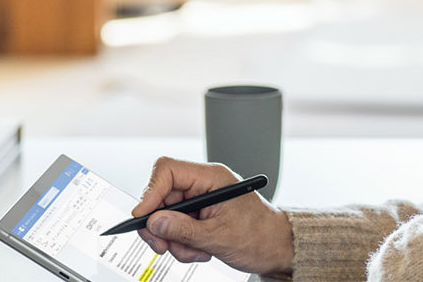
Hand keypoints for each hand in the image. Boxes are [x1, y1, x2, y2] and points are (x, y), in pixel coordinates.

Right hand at [132, 157, 293, 275]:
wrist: (278, 249)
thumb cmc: (261, 236)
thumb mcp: (219, 237)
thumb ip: (183, 230)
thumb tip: (154, 223)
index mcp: (212, 178)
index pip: (168, 170)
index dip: (151, 192)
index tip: (143, 217)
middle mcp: (204, 185)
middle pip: (162, 196)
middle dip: (160, 225)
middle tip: (163, 246)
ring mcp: (200, 201)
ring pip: (166, 216)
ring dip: (174, 240)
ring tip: (196, 251)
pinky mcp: (199, 216)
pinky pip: (176, 227)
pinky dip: (182, 244)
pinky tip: (201, 250)